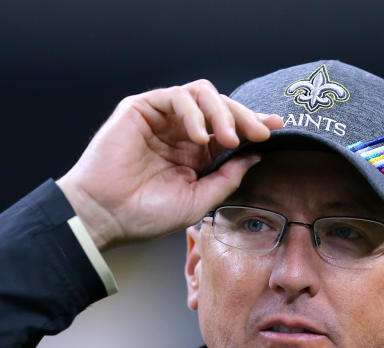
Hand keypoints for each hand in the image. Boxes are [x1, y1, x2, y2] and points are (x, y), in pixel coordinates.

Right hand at [56, 80, 282, 250]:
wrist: (106, 216)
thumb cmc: (145, 215)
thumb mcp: (198, 201)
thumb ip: (227, 178)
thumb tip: (256, 156)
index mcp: (194, 154)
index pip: (229, 129)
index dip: (253, 125)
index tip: (277, 128)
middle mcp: (179, 132)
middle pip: (220, 107)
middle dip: (244, 117)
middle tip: (260, 132)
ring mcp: (161, 118)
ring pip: (202, 94)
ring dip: (222, 113)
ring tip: (229, 140)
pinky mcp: (141, 108)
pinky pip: (177, 96)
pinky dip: (193, 112)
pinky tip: (199, 136)